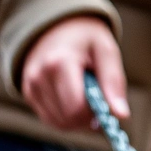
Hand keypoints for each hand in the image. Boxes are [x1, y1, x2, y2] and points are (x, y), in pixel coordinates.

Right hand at [20, 15, 128, 130]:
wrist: (57, 26)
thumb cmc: (86, 38)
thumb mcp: (106, 51)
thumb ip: (113, 82)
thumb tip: (121, 115)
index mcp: (59, 63)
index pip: (77, 109)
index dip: (96, 113)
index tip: (104, 101)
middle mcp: (39, 76)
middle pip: (68, 120)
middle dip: (88, 118)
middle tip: (97, 99)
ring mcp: (30, 86)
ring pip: (59, 124)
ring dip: (77, 119)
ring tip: (84, 95)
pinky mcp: (28, 94)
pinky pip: (51, 120)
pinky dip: (66, 117)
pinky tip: (72, 99)